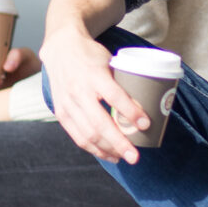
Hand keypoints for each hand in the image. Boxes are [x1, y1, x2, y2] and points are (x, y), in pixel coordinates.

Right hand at [37, 27, 143, 163]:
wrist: (61, 49)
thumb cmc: (92, 56)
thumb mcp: (110, 61)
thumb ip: (122, 82)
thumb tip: (146, 104)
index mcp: (94, 75)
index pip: (114, 96)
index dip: (131, 111)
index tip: (146, 124)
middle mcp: (79, 91)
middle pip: (100, 123)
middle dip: (119, 143)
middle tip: (136, 156)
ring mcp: (67, 104)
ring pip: (88, 134)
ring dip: (108, 150)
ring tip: (125, 157)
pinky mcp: (61, 113)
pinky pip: (78, 137)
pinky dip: (95, 149)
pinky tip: (109, 155)